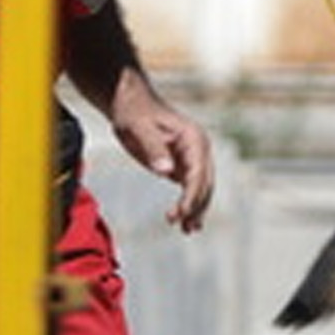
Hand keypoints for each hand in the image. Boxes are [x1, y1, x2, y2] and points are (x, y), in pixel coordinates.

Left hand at [111, 83, 214, 232]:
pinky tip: (184, 220)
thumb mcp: (139, 128)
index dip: (192, 195)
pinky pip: (191, 187)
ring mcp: (193, 156)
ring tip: (188, 230)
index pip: (198, 173)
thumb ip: (153, 149)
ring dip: (196, 209)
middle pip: (205, 183)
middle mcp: (199, 148)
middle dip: (196, 206)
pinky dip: (189, 203)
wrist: (129, 103)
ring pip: (201, 188)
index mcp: (194, 138)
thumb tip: (167, 172)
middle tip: (183, 226)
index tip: (182, 213)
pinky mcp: (183, 164)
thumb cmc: (134, 112)